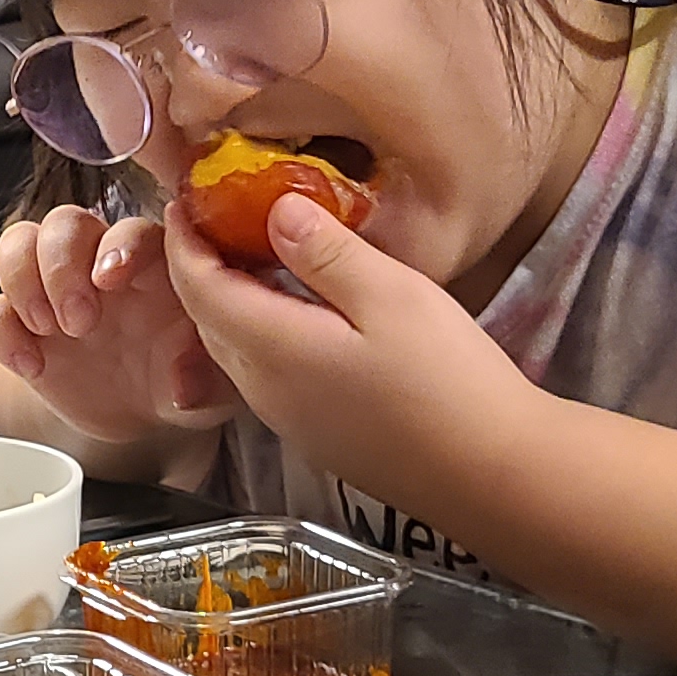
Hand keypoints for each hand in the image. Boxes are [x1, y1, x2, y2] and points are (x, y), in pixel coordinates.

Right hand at [0, 206, 239, 446]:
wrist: (143, 418)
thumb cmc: (185, 382)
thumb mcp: (214, 389)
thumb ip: (206, 380)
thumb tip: (184, 384)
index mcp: (155, 266)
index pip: (130, 230)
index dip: (117, 246)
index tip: (111, 278)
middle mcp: (99, 265)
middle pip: (65, 223)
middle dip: (61, 265)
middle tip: (78, 321)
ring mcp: (55, 290)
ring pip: (19, 244)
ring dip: (22, 279)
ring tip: (44, 328)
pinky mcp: (22, 326)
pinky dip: (1, 333)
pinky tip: (31, 365)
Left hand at [162, 191, 535, 513]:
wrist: (493, 474)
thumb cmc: (448, 379)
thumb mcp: (392, 295)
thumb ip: (326, 252)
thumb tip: (275, 208)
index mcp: (272, 348)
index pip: (199, 287)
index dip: (184, 241)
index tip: (183, 200)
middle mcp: (265, 389)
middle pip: (207, 320)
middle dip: (200, 267)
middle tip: (214, 217)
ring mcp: (289, 419)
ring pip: (233, 349)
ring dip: (229, 301)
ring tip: (250, 253)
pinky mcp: (317, 434)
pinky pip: (263, 373)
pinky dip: (259, 331)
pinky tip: (294, 309)